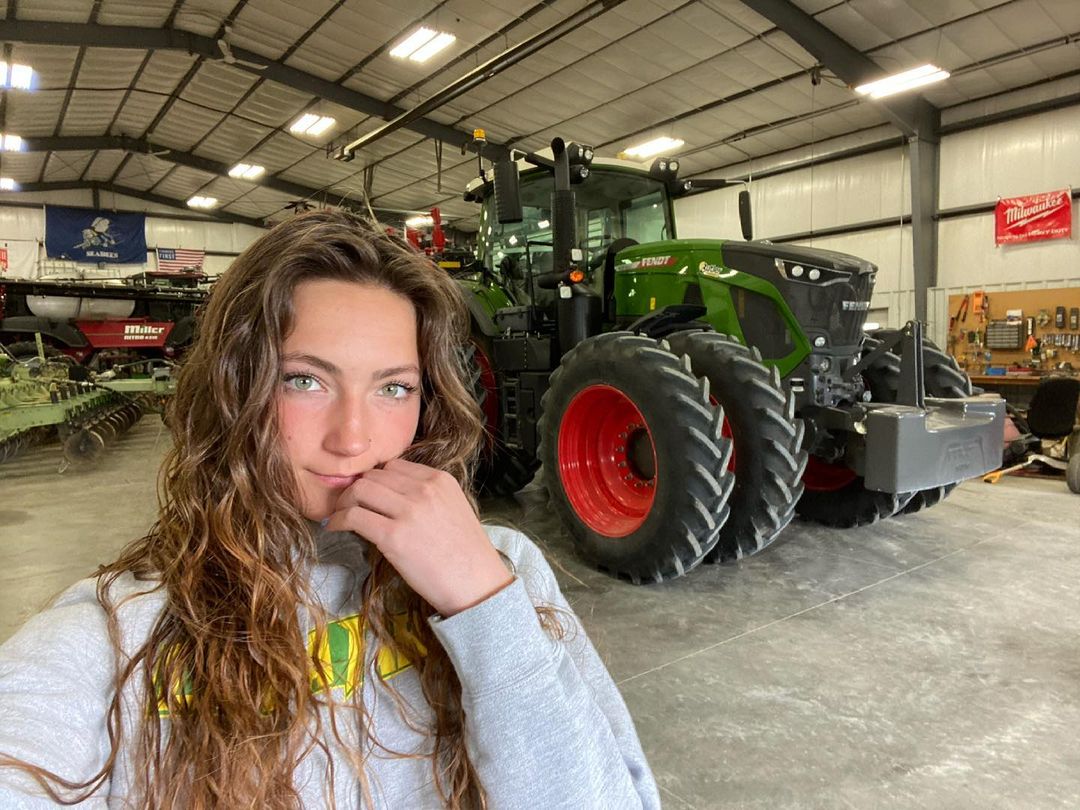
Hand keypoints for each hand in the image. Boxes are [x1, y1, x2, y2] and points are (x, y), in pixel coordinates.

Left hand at [323, 459, 513, 615]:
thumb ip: (427, 495)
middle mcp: (424, 489)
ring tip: (339, 516)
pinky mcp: (394, 536)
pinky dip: (337, 520)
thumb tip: (390, 495)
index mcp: (440, 479)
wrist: (477, 585)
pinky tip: (335, 528)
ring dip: (343, 502)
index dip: (376, 480)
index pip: (393, 466)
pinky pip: (353, 517)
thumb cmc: (466, 554)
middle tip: (347, 505)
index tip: (368, 494)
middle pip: (373, 475)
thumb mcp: (454, 508)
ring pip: (359, 490)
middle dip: (356, 489)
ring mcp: (409, 511)